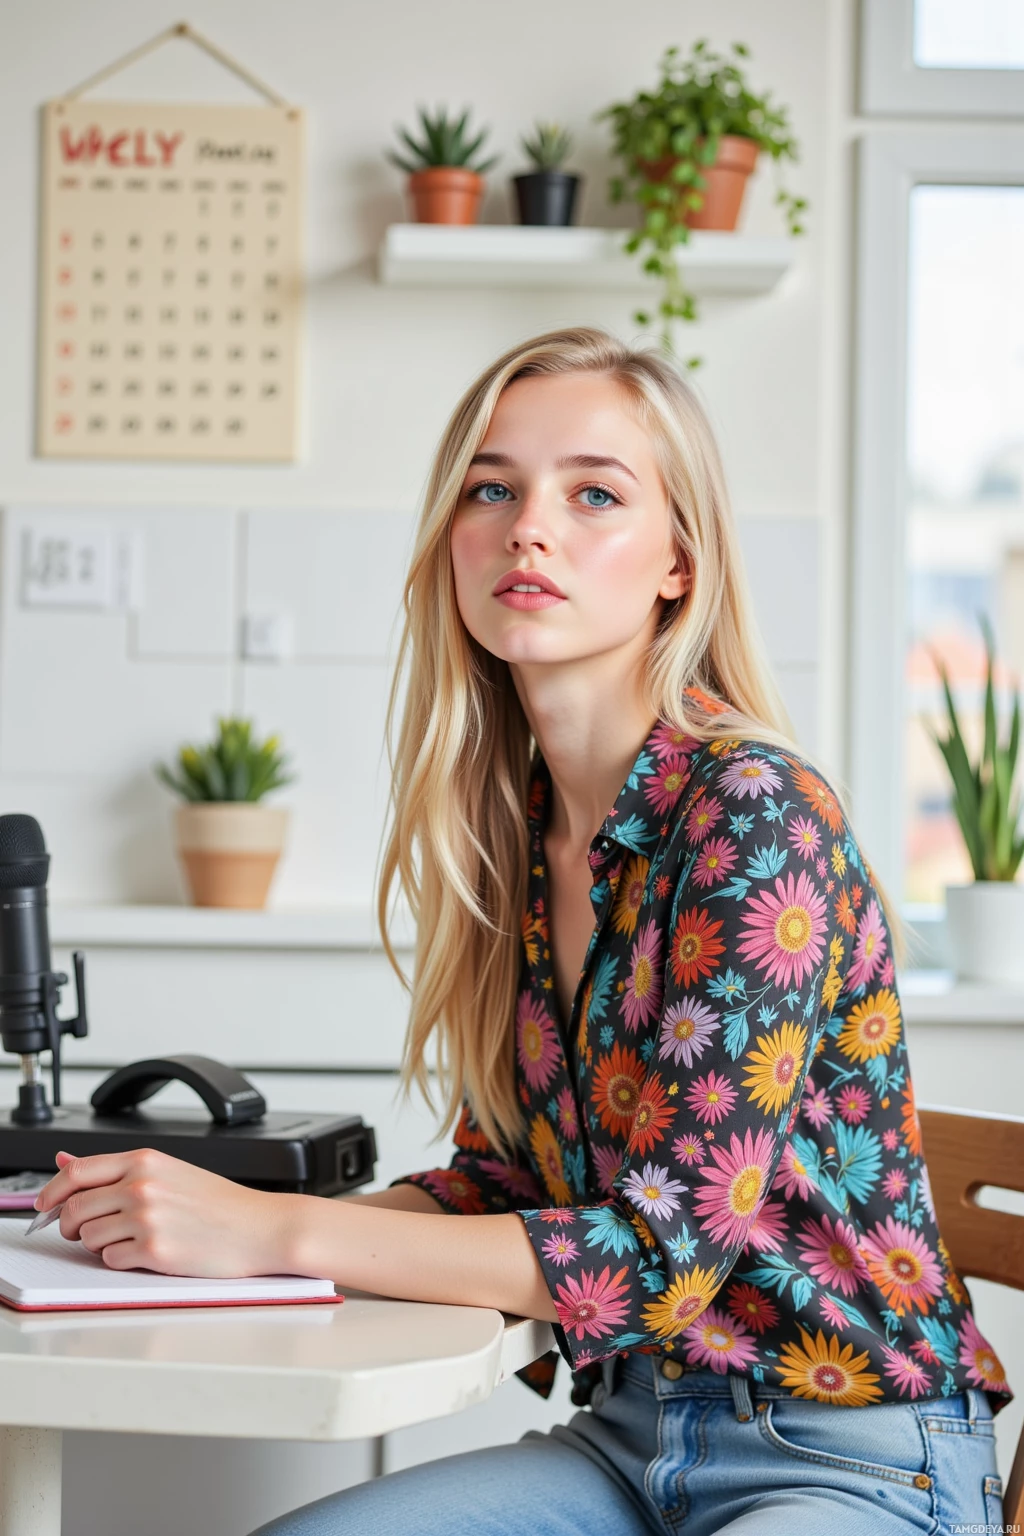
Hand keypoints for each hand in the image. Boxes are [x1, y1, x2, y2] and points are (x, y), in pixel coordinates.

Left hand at [34, 1148, 295, 1277]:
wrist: (260, 1228)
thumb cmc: (221, 1204)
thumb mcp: (169, 1173)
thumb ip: (117, 1170)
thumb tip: (67, 1160)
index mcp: (145, 1161)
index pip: (76, 1171)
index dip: (51, 1192)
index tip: (43, 1206)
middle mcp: (142, 1185)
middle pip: (75, 1208)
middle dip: (71, 1226)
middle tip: (85, 1232)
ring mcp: (147, 1217)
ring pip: (89, 1237)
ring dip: (99, 1244)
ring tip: (129, 1241)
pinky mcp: (155, 1250)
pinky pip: (110, 1260)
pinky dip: (120, 1261)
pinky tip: (144, 1253)